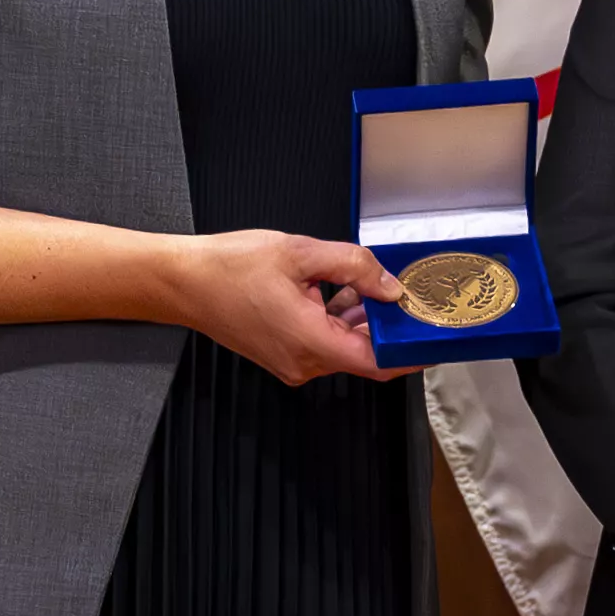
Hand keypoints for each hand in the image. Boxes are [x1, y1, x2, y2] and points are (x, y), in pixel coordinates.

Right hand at [176, 229, 406, 386]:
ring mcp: (292, 362)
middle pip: (363, 352)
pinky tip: (336, 288)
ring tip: (365, 282)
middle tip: (406, 295)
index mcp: (311, 342)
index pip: (378, 362)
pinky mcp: (283, 354)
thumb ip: (353, 266)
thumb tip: (389, 286)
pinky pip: (323, 341)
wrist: (182, 281)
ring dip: (359, 318)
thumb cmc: (229, 268)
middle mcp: (303, 363)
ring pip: (343, 345)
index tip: (432, 337)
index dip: (410, 352)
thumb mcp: (300, 252)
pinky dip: (337, 318)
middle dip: (386, 323)